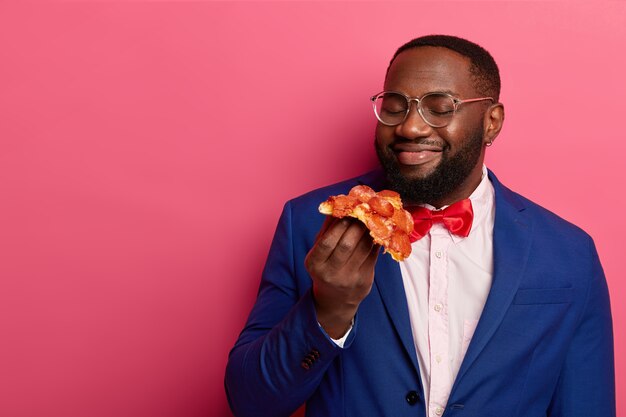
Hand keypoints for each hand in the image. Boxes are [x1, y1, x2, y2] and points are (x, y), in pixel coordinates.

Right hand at [304, 217, 379, 338]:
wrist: (336, 299)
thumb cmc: (326, 268)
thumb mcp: (319, 251)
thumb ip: (327, 230)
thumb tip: (337, 205)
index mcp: (315, 264)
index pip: (327, 243)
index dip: (338, 226)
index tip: (348, 213)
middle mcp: (331, 273)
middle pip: (347, 245)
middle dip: (357, 225)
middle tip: (363, 212)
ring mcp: (350, 279)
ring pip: (363, 248)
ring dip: (369, 230)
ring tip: (371, 218)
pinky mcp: (365, 280)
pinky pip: (373, 255)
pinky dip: (376, 240)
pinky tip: (376, 231)